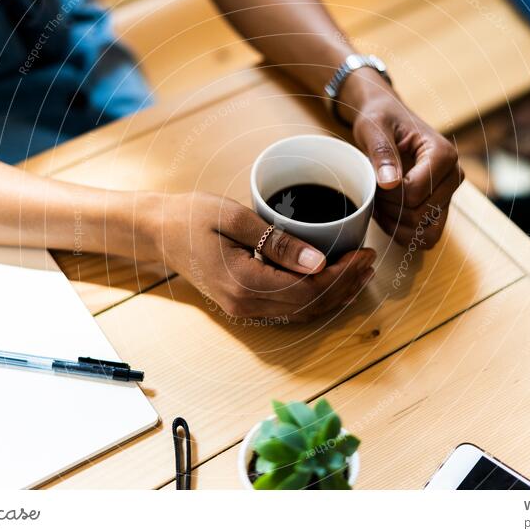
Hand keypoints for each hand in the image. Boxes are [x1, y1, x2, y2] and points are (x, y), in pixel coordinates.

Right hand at [141, 192, 376, 321]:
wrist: (159, 231)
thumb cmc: (192, 216)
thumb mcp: (235, 217)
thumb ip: (278, 242)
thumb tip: (319, 262)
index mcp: (244, 284)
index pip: (308, 289)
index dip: (343, 276)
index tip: (365, 253)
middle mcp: (246, 305)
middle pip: (310, 305)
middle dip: (346, 285)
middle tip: (370, 261)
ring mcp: (244, 309)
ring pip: (302, 312)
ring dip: (335, 295)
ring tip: (361, 273)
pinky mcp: (244, 304)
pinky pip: (289, 308)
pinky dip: (316, 298)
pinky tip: (333, 283)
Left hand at [342, 71, 463, 246]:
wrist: (387, 119)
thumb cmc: (382, 119)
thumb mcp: (375, 127)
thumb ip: (382, 152)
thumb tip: (390, 182)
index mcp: (443, 154)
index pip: (415, 192)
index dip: (386, 193)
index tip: (374, 178)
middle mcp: (454, 176)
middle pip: (419, 214)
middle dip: (389, 208)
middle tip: (374, 188)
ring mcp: (449, 195)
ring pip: (425, 232)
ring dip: (396, 224)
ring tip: (380, 201)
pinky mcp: (440, 207)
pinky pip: (427, 237)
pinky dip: (403, 233)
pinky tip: (387, 214)